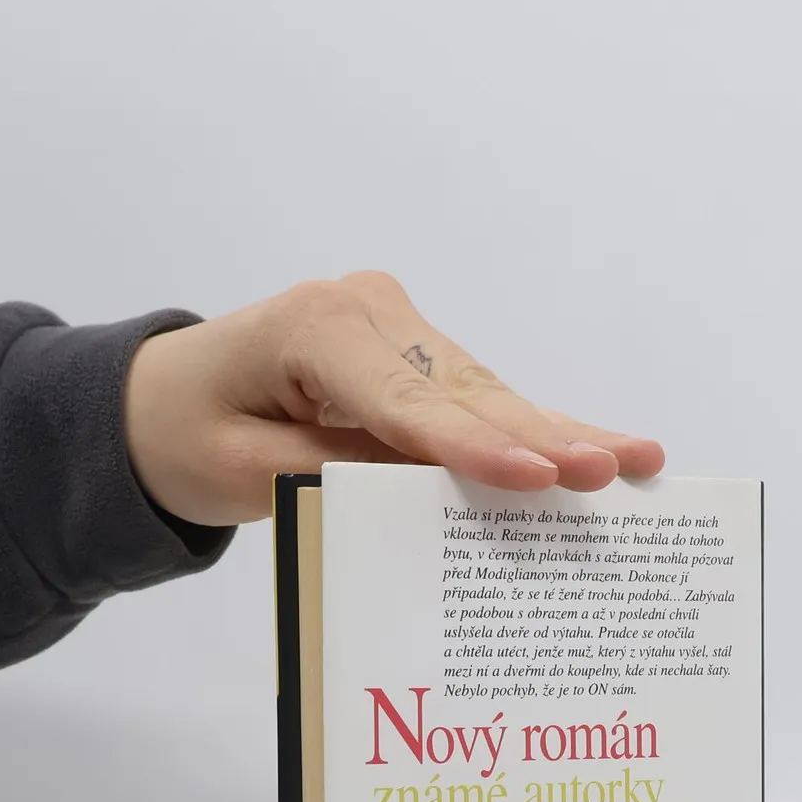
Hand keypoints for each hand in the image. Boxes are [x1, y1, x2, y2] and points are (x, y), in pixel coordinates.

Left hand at [122, 272, 665, 525]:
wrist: (163, 401)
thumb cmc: (189, 436)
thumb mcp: (241, 471)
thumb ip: (332, 473)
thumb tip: (428, 489)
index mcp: (312, 328)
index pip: (404, 404)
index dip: (473, 447)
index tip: (536, 478)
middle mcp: (367, 312)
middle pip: (466, 394)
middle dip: (540, 439)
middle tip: (611, 471)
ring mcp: (400, 329)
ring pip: (489, 396)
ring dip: (561, 437)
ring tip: (638, 461)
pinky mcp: (419, 356)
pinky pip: (484, 401)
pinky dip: (542, 431)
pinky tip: (614, 447)